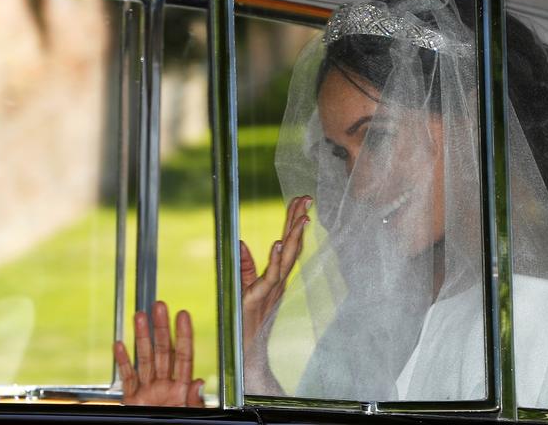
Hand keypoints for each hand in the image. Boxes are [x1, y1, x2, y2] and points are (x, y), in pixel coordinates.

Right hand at [113, 301, 203, 406]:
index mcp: (181, 389)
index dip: (183, 335)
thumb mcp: (189, 414)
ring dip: (142, 336)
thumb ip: (193, 401)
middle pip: (163, 351)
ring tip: (140, 315)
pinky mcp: (132, 400)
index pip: (183, 356)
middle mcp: (165, 386)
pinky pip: (127, 378)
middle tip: (159, 306)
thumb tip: (199, 382)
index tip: (183, 314)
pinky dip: (122, 361)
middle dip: (161, 327)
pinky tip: (120, 344)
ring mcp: (148, 392)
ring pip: (144, 359)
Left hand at [241, 195, 311, 354]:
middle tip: (307, 197)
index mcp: (277, 275)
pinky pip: (270, 277)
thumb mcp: (245, 286)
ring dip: (295, 237)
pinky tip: (279, 243)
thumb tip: (240, 241)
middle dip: (298, 221)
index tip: (301, 198)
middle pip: (292, 245)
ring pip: (287, 259)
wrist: (248, 350)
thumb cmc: (247, 319)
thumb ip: (245, 265)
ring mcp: (271, 288)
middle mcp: (278, 279)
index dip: (294, 221)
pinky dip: (275, 260)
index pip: (289, 242)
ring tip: (301, 217)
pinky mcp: (259, 297)